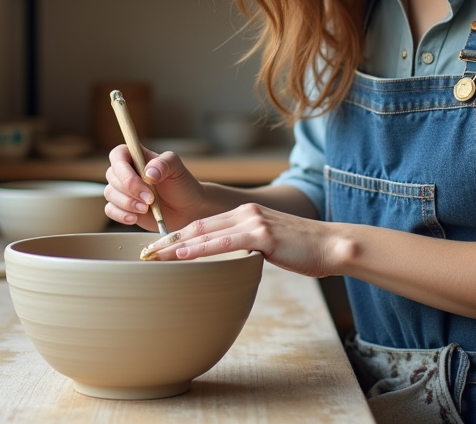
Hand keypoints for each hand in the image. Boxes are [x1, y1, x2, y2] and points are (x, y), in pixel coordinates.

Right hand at [104, 145, 206, 231]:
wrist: (187, 209)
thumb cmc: (182, 184)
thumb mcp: (177, 168)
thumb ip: (164, 164)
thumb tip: (147, 173)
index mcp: (138, 157)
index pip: (118, 154)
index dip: (124, 167)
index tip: (142, 179)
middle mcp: (127, 172)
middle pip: (112, 176)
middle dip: (131, 190)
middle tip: (150, 199)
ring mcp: (123, 191)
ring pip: (109, 193)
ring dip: (127, 203)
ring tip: (146, 209)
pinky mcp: (123, 208)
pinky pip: (110, 210)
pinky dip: (120, 215)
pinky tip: (135, 217)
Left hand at [140, 203, 342, 277]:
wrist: (331, 246)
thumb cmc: (303, 251)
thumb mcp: (270, 246)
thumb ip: (248, 248)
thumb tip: (231, 263)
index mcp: (245, 214)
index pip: (203, 224)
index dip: (177, 235)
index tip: (156, 248)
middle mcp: (246, 212)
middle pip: (197, 225)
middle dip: (167, 239)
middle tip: (144, 253)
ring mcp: (253, 221)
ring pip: (205, 231)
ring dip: (175, 244)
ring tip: (153, 256)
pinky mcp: (262, 234)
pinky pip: (224, 242)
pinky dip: (200, 248)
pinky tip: (182, 255)